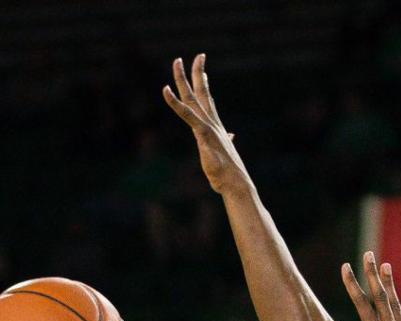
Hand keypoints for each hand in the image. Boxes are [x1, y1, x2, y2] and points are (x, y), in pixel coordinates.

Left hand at [162, 54, 247, 195]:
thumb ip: (225, 142)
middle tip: (188, 57)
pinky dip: (175, 103)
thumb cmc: (228, 175)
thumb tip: (230, 135)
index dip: (203, 83)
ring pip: (192, 98)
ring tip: (177, 62)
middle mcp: (210, 124)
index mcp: (214, 127)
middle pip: (199, 93)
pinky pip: (186, 115)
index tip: (201, 69)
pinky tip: (165, 90)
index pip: (206, 100)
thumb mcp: (223, 154)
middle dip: (193, 74)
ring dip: (183, 79)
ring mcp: (207, 128)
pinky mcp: (203, 135)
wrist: (236, 184)